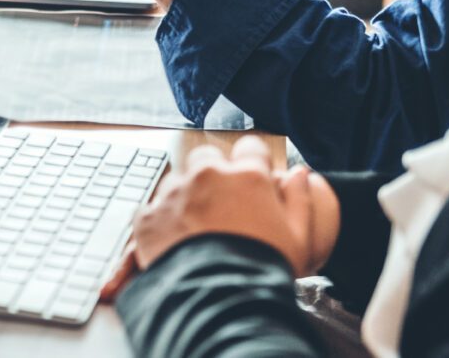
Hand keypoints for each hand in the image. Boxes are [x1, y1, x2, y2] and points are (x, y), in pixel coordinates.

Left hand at [101, 136, 340, 299]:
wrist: (220, 300)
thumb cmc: (265, 271)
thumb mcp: (298, 238)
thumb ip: (299, 199)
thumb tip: (300, 173)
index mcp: (247, 176)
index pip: (250, 148)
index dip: (253, 162)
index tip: (252, 179)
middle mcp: (208, 175)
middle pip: (207, 158)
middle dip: (213, 175)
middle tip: (220, 206)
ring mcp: (174, 194)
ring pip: (177, 181)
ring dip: (184, 197)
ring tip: (195, 231)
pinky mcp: (148, 216)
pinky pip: (152, 210)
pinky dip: (161, 222)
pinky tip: (174, 244)